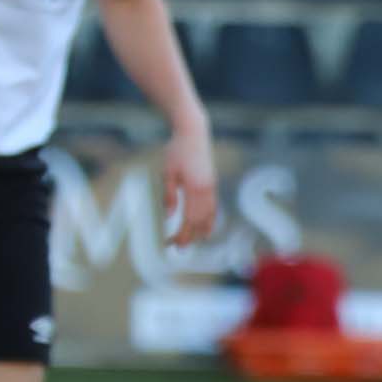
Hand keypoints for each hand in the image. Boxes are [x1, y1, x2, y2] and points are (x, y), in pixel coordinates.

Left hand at [162, 127, 219, 247]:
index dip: (182, 234)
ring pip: (210, 216)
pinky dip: (210, 220)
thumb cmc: (177, 150)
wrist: (194, 133)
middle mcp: (207, 190)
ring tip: (192, 241)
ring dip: (201, 230)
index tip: (172, 243)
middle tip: (177, 247)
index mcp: (195, 188)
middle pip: (200, 221)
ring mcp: (212, 187)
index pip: (189, 219)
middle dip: (189, 236)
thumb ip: (169, 195)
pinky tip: (205, 228)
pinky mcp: (213, 185)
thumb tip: (169, 216)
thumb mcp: (167, 172)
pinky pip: (214, 208)